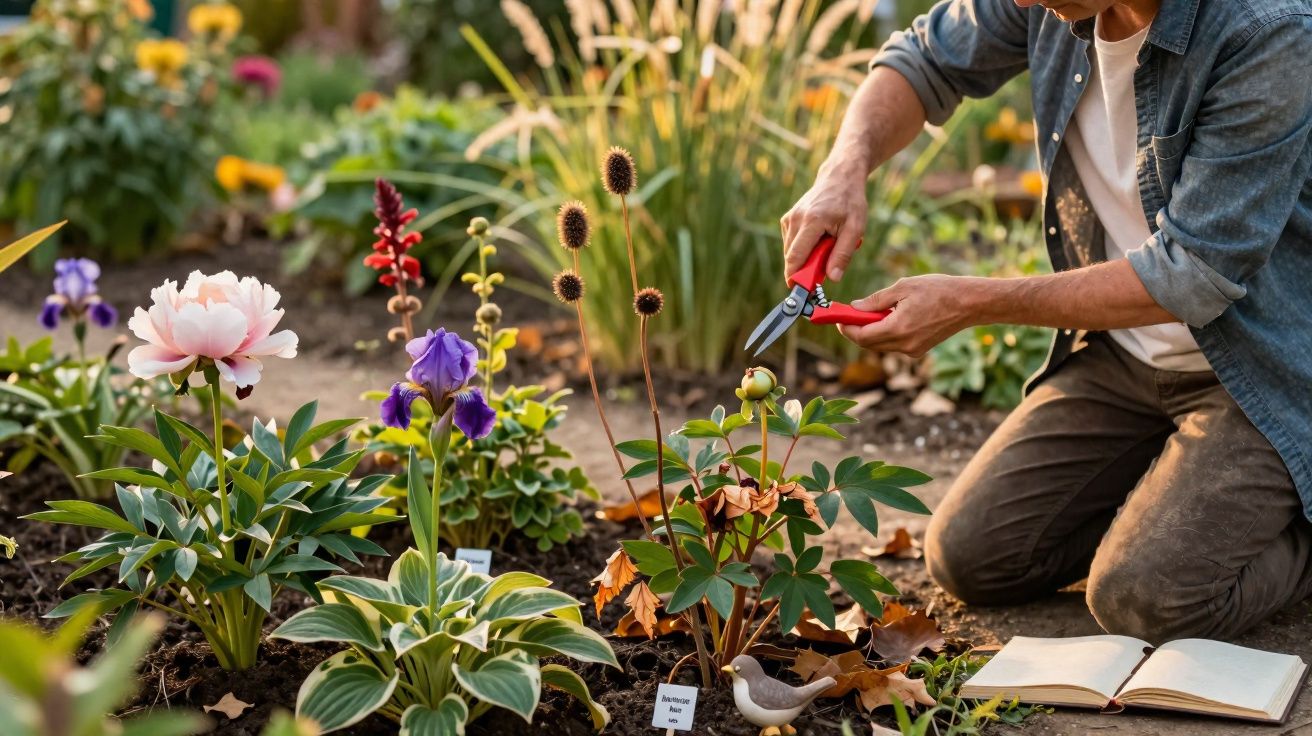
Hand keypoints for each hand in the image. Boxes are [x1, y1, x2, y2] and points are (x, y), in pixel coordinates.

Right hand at [780, 164, 868, 281]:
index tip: (800, 291)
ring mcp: (789, 218)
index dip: (795, 277)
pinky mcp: (788, 219)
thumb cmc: (850, 202)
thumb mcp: (855, 228)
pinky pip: (791, 243)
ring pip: (790, 251)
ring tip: (825, 248)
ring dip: (805, 258)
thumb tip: (833, 278)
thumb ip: (843, 254)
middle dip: (803, 270)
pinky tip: (818, 240)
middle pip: (791, 257)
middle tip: (822, 272)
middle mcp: (796, 219)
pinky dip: (803, 248)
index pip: (796, 257)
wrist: (839, 177)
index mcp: (812, 221)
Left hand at [838, 275, 983, 357]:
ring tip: (872, 312)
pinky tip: (891, 318)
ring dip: (871, 331)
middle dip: (856, 330)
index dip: (846, 328)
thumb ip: (876, 300)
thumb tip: (855, 307)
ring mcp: (913, 350)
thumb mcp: (903, 287)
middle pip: (869, 344)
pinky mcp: (919, 349)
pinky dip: (886, 333)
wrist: (970, 303)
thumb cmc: (938, 290)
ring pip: (881, 345)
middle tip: (849, 315)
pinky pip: (894, 344)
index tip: (838, 318)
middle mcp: (904, 345)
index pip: (861, 336)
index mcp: (898, 329)